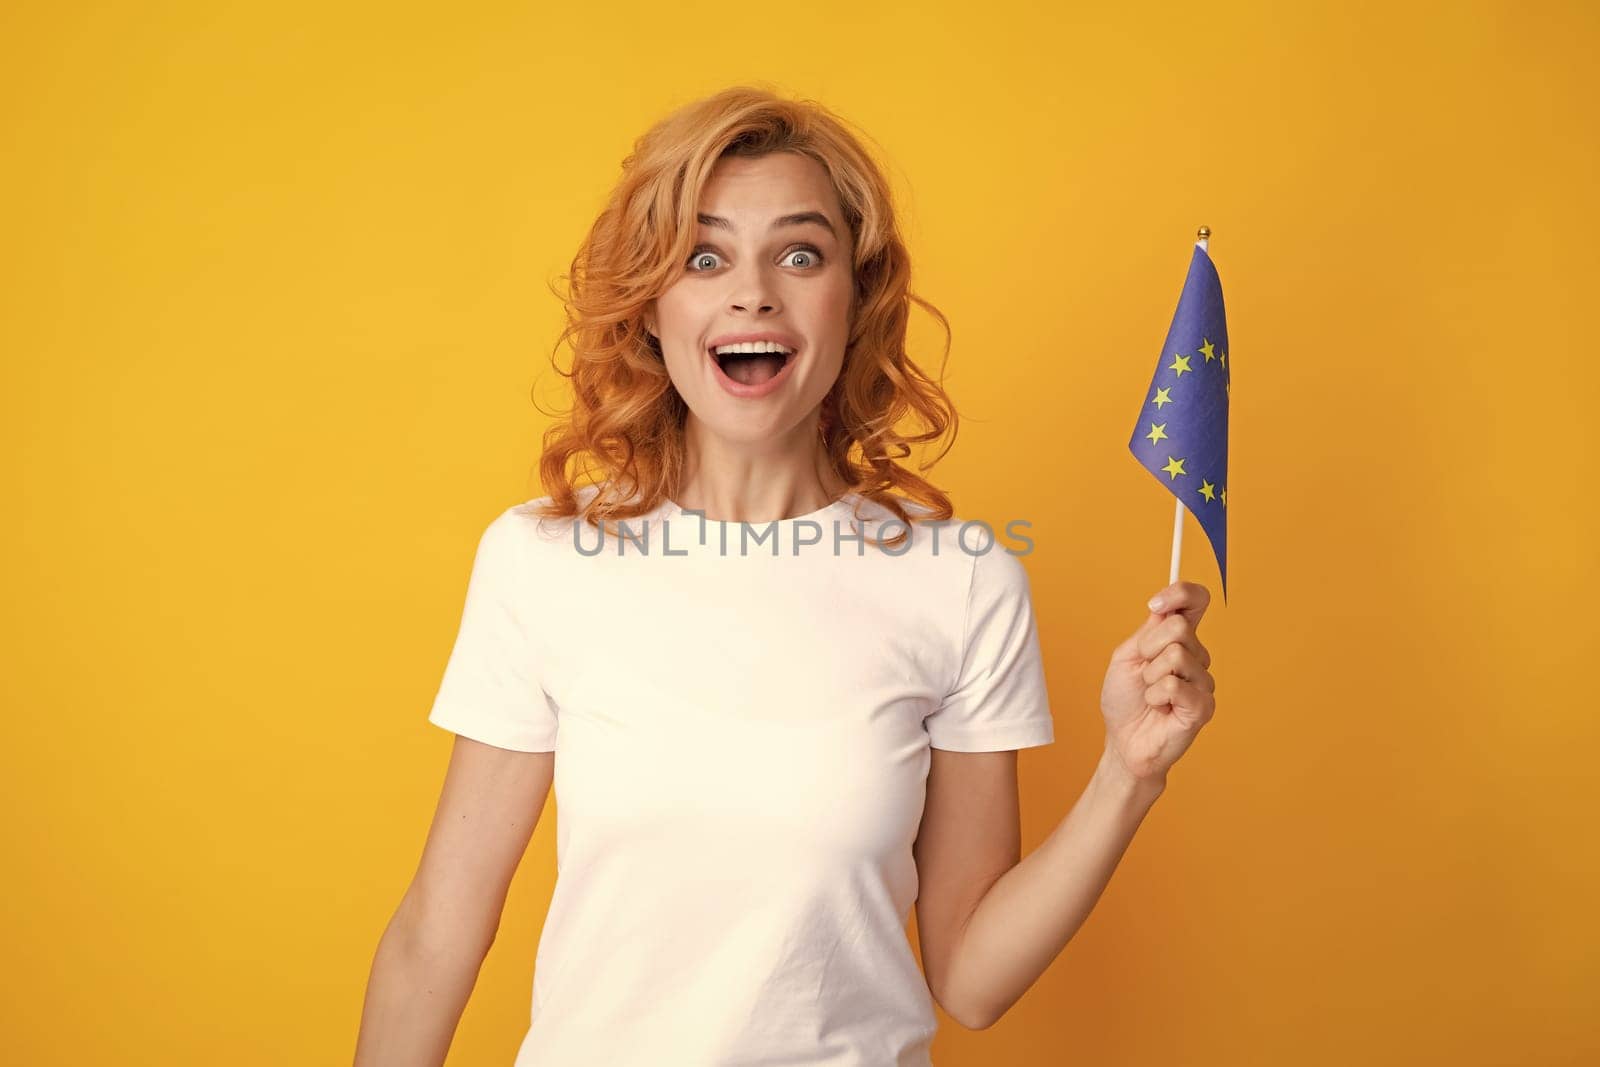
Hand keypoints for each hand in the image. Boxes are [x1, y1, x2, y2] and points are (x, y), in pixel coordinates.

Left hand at [1099, 580, 1216, 786]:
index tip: (1154, 605)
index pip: (1195, 602)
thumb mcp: (1128, 656)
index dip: (1181, 594)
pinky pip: (1173, 685)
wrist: (1123, 741)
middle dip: (1148, 649)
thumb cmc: (1125, 700)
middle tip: (1143, 674)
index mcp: (1178, 640)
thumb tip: (1166, 608)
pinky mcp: (1203, 705)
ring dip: (1149, 677)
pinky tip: (1159, 708)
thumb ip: (1149, 631)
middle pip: (1178, 627)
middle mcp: (1196, 656)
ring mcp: (1203, 681)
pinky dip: (1154, 696)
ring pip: (1175, 655)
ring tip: (1150, 695)